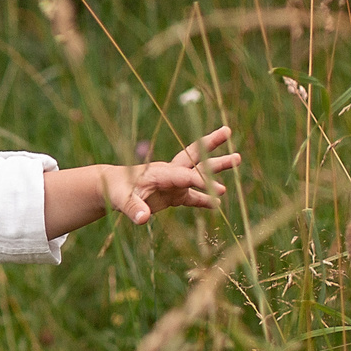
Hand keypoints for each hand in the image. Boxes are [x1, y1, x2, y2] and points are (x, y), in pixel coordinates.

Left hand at [110, 126, 239, 224]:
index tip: (218, 190)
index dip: (202, 182)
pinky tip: (218, 204)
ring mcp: (174, 183)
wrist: (112, 188)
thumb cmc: (115, 190)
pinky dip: (205, 200)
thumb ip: (133, 208)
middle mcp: (170, 173)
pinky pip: (193, 197)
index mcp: (160, 172)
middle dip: (211, 144)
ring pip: (198, 173)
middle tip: (228, 130)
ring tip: (238, 158)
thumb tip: (143, 219)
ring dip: (217, 167)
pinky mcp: (173, 195)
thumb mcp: (121, 200)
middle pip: (194, 155)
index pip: (185, 175)